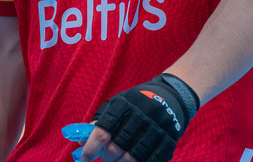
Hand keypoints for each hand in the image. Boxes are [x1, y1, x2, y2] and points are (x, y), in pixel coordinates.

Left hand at [79, 73, 198, 161]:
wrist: (171, 96)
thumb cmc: (136, 103)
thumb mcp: (118, 104)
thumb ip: (100, 121)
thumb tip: (81, 142)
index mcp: (125, 103)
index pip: (104, 128)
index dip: (92, 146)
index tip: (86, 158)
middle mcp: (142, 114)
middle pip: (119, 145)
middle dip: (108, 157)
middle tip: (105, 159)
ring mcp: (158, 127)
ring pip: (135, 156)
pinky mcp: (170, 138)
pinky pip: (153, 160)